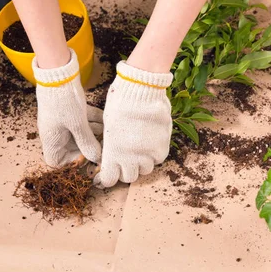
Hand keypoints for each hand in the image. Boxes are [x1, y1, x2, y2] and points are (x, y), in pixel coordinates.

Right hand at [34, 49, 102, 166]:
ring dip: (94, 131)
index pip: (56, 160)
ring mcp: (61, 121)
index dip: (70, 161)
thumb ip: (87, 143)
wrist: (58, 75)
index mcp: (52, 139)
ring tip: (106, 129)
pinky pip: (81, 120)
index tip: (86, 155)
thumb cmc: (63, 102)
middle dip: (89, 144)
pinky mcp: (68, 111)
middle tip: (103, 142)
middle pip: (72, 146)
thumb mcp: (78, 125)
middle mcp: (55, 132)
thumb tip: (96, 159)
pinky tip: (104, 118)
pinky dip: (93, 119)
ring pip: (79, 132)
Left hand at [94, 61, 172, 187]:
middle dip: (127, 170)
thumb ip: (112, 145)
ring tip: (141, 149)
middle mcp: (129, 159)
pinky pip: (158, 159)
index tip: (110, 172)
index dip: (109, 177)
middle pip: (129, 177)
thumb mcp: (108, 126)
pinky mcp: (161, 149)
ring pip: (145, 169)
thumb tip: (115, 153)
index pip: (109, 180)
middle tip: (127, 159)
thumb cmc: (120, 103)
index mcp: (111, 154)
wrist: (141, 92)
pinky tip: (151, 141)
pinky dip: (155, 153)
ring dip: (142, 162)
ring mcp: (147, 155)